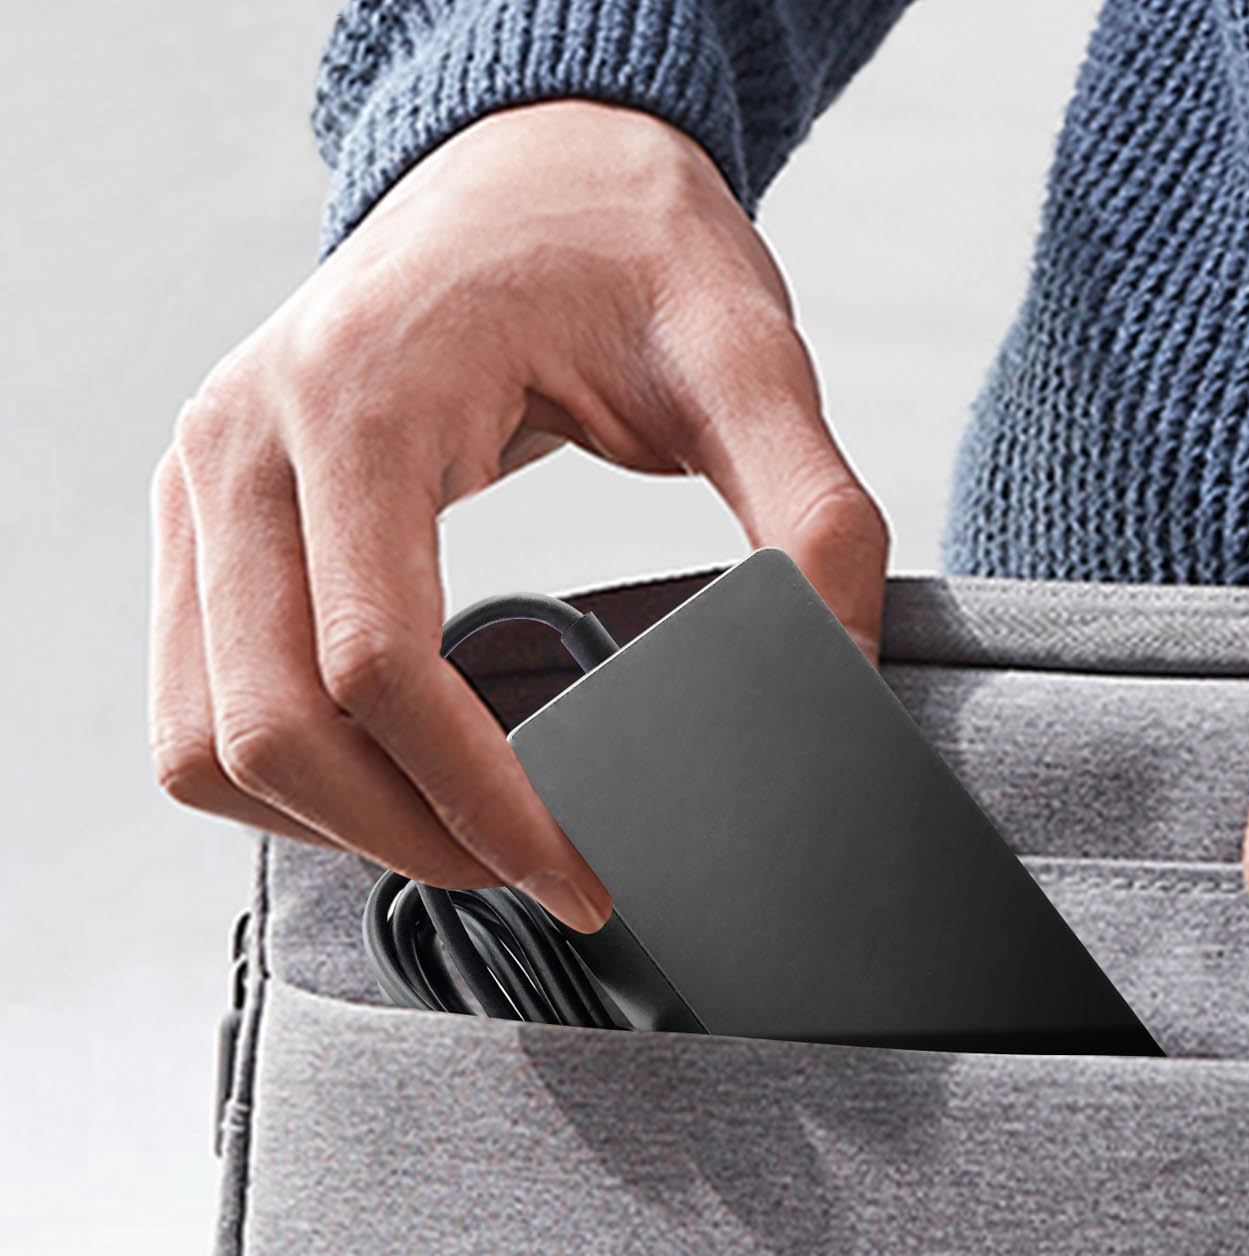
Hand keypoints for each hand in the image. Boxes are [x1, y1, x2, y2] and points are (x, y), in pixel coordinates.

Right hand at [149, 100, 888, 933]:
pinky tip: (392, 784)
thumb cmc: (621, 246)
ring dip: (333, 827)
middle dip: (411, 842)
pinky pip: (195, 701)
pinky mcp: (202, 513)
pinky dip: (281, 780)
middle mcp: (242, 440)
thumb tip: (839, 679)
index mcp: (359, 396)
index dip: (483, 805)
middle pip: (273, 728)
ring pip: (209, 739)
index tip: (586, 876)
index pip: (376, 665)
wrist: (529, 167)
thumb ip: (811, 512)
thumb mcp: (742, 354)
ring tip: (470, 846)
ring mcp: (203, 478)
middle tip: (540, 883)